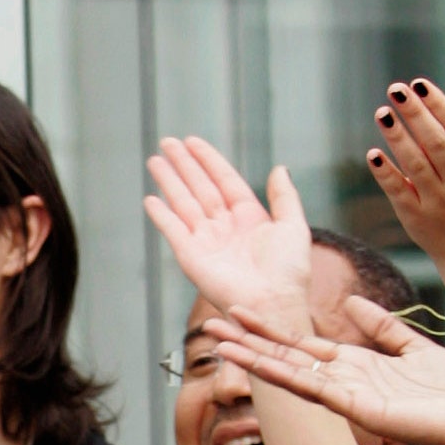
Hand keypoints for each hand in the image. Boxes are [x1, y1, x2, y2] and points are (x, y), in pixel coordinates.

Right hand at [142, 138, 312, 337]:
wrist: (273, 303)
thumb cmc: (289, 271)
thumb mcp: (293, 226)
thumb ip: (284, 196)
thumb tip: (279, 167)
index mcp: (249, 218)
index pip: (224, 180)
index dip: (209, 160)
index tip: (193, 141)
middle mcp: (225, 227)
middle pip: (200, 187)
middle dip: (184, 164)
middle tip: (167, 142)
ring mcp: (206, 241)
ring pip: (183, 203)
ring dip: (169, 181)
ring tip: (155, 160)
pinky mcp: (191, 256)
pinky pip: (173, 230)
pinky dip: (161, 215)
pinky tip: (150, 199)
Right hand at [205, 295, 444, 444]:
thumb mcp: (411, 346)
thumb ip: (382, 326)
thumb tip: (350, 301)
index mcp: (352, 363)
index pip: (300, 343)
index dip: (270, 328)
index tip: (240, 310)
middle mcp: (341, 380)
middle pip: (285, 357)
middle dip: (249, 342)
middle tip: (211, 326)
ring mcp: (346, 396)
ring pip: (292, 374)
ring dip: (256, 361)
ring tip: (222, 347)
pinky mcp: (359, 410)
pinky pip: (319, 391)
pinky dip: (290, 378)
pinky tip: (267, 367)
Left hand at [367, 78, 444, 298]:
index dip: (438, 104)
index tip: (418, 84)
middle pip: (436, 141)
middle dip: (416, 114)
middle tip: (396, 90)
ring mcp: (439, 199)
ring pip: (416, 164)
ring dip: (397, 138)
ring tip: (382, 113)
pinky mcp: (417, 215)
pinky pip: (399, 191)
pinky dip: (386, 172)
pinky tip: (373, 154)